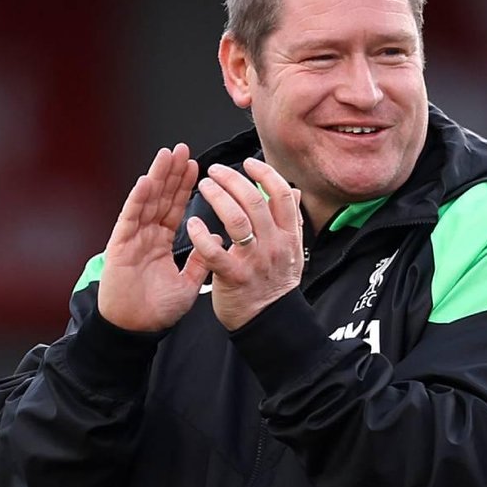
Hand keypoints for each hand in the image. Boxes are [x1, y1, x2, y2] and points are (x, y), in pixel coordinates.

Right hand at [97, 144, 211, 331]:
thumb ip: (201, 260)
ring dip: (157, 177)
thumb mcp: (189, 283)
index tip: (197, 166)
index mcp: (161, 242)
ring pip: (146, 201)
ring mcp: (133, 238)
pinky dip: (138, 199)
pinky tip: (147, 181)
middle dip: (171, 173)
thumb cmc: (158, 310)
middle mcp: (147, 235)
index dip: (184, 187)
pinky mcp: (120, 246)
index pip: (175, 208)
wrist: (137, 330)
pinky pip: (130, 218)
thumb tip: (216, 238)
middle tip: (182, 149)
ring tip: (167, 155)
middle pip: (161, 198)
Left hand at [185, 158, 304, 329]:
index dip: (265, 174)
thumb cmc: (274, 285)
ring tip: (204, 186)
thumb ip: (292, 220)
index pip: (282, 195)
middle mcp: (274, 245)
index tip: (249, 164)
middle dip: (232, 180)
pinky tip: (192, 224)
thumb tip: (294, 190)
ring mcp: (255, 261)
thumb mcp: (293, 250)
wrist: (268, 322)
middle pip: (255, 202)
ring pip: (236, 220)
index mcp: (288, 236)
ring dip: (217, 197)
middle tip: (215, 171)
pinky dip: (201, 235)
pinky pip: (214, 252)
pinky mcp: (234, 276)